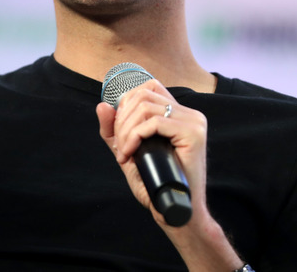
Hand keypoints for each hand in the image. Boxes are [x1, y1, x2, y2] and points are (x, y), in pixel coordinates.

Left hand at [95, 80, 208, 226]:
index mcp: (179, 113)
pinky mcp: (193, 133)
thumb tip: (102, 105)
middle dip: (122, 120)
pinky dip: (135, 136)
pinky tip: (130, 153)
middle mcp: (189, 113)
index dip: (127, 102)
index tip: (120, 129)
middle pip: (143, 95)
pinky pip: (154, 123)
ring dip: (126, 131)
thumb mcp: (128, 152)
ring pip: (146, 108)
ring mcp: (194, 121)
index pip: (149, 87)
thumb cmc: (154, 183)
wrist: (173, 209)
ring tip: (124, 153)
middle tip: (120, 147)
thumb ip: (114, 130)